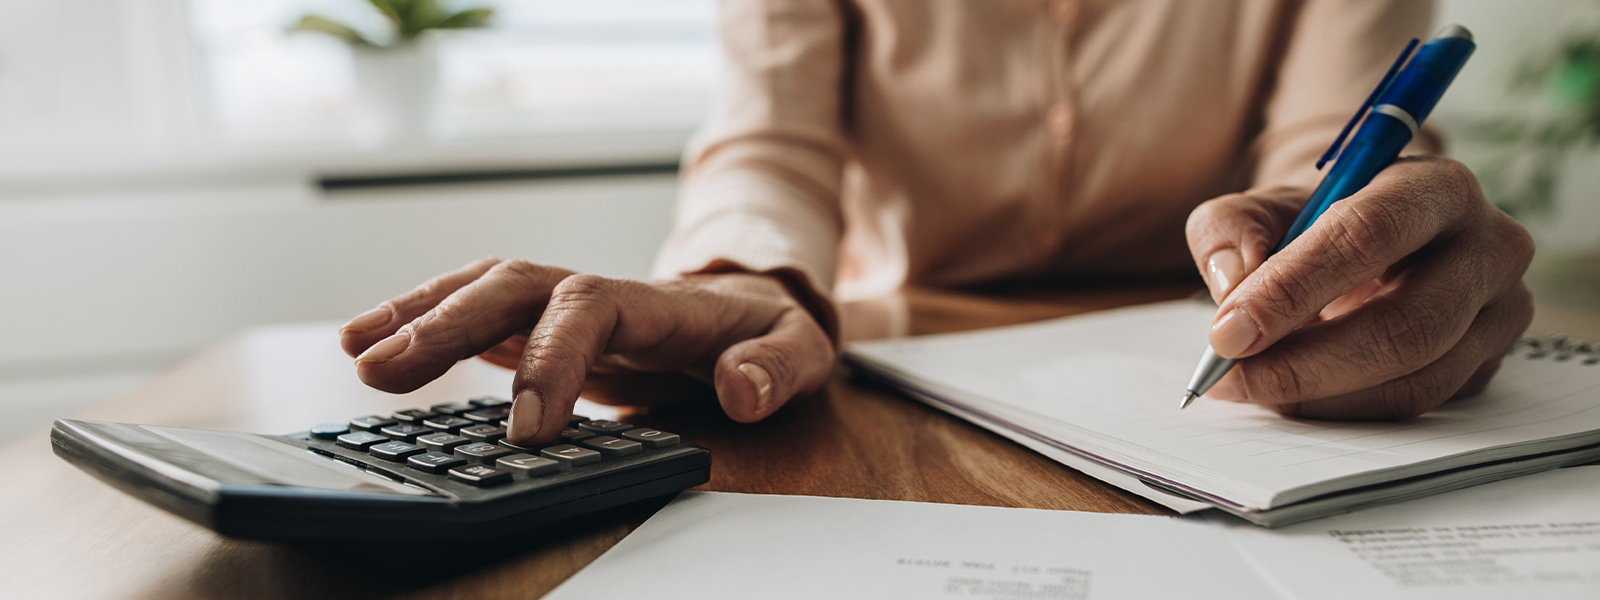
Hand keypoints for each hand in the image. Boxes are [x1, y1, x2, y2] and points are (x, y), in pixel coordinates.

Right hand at [338, 258, 834, 443]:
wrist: (753, 315)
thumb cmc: (768, 335)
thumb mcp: (800, 351)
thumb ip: (776, 368)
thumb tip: (741, 388)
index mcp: (655, 301)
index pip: (588, 309)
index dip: (551, 359)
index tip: (528, 428)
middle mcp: (598, 292)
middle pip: (512, 286)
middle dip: (446, 323)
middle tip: (383, 371)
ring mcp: (564, 304)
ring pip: (481, 289)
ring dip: (417, 313)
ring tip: (356, 350)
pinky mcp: (541, 323)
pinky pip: (474, 312)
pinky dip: (421, 320)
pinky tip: (371, 345)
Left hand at [1185, 156, 1533, 418]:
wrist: (1369, 243)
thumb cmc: (1314, 223)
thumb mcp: (1259, 208)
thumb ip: (1229, 232)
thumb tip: (1234, 284)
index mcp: (1436, 187)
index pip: (1369, 235)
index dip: (1293, 288)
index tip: (1227, 332)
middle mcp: (1489, 247)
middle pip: (1406, 324)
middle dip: (1305, 362)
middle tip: (1232, 377)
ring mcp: (1500, 312)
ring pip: (1415, 379)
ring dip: (1320, 397)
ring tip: (1251, 387)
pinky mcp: (1489, 363)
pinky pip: (1417, 404)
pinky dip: (1344, 410)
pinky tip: (1293, 398)